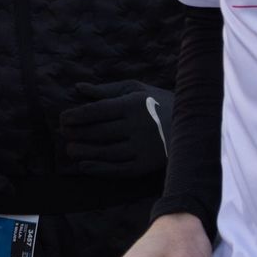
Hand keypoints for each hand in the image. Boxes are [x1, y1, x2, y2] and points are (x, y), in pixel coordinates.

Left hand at [59, 80, 173, 177]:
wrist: (193, 125)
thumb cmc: (157, 103)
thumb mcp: (135, 89)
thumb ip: (106, 90)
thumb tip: (78, 88)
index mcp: (132, 105)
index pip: (97, 111)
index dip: (76, 116)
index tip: (63, 119)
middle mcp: (137, 126)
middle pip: (98, 132)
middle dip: (76, 134)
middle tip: (64, 134)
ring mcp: (142, 147)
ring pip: (106, 151)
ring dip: (84, 152)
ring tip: (70, 149)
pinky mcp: (146, 165)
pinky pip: (118, 169)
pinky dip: (99, 168)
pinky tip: (85, 165)